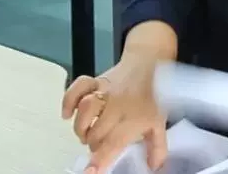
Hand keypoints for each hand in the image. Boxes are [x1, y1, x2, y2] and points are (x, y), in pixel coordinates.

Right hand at [62, 56, 167, 173]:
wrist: (149, 64)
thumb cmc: (153, 95)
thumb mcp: (159, 123)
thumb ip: (157, 148)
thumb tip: (153, 167)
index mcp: (135, 118)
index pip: (114, 142)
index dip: (101, 159)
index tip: (92, 171)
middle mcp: (118, 105)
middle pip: (96, 131)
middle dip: (93, 145)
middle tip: (98, 147)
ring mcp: (105, 91)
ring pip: (85, 109)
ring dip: (81, 127)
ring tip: (85, 134)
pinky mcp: (95, 81)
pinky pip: (77, 88)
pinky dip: (68, 101)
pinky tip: (67, 114)